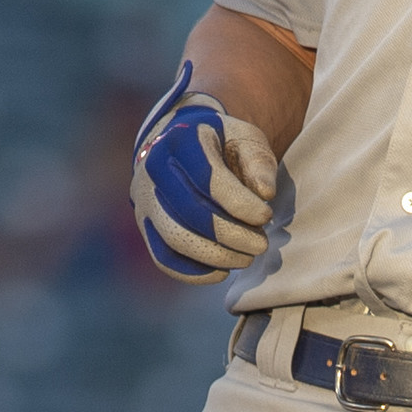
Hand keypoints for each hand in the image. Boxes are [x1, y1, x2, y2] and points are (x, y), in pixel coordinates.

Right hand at [130, 59, 281, 278]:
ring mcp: (144, 200)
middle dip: (232, 236)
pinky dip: (194, 273)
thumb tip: (265, 194)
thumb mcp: (245, 138)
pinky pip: (164, 259)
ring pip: (176, 239)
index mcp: (181, 141)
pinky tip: (222, 271)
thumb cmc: (221, 144)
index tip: (266, 216)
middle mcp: (154, 169)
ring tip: (246, 258)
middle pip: (190, 213)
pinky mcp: (145, 226)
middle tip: (261, 244)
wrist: (181, 147)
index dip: (239, 204)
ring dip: (216, 256)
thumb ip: (259, 162)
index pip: (208, 179)